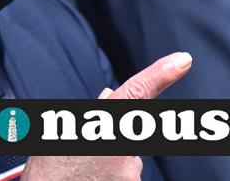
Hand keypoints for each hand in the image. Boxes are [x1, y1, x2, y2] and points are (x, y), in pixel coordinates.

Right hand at [20, 52, 192, 179]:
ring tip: (80, 172)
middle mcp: (121, 147)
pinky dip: (107, 178)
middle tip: (80, 158)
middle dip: (110, 141)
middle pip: (128, 135)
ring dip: (108, 165)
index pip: (137, 93)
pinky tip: (88, 180)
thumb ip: (88, 112)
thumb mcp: (59, 131)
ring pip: (127, 161)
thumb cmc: (47, 172)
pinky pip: (125, 178)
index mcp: (100, 124)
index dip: (161, 74)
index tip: (183, 60)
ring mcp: (129, 173)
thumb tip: (110, 95)